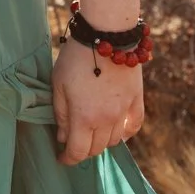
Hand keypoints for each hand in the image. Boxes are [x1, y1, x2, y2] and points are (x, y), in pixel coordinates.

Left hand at [51, 37, 143, 165]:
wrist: (106, 34)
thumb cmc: (76, 58)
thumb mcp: (58, 84)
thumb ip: (61, 114)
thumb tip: (64, 138)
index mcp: (84, 117)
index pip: (78, 152)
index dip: (68, 159)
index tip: (62, 159)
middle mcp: (106, 120)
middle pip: (96, 148)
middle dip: (83, 150)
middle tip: (74, 143)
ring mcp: (123, 111)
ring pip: (114, 140)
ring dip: (101, 141)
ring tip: (91, 134)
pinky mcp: (136, 99)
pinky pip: (133, 125)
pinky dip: (126, 133)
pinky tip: (118, 131)